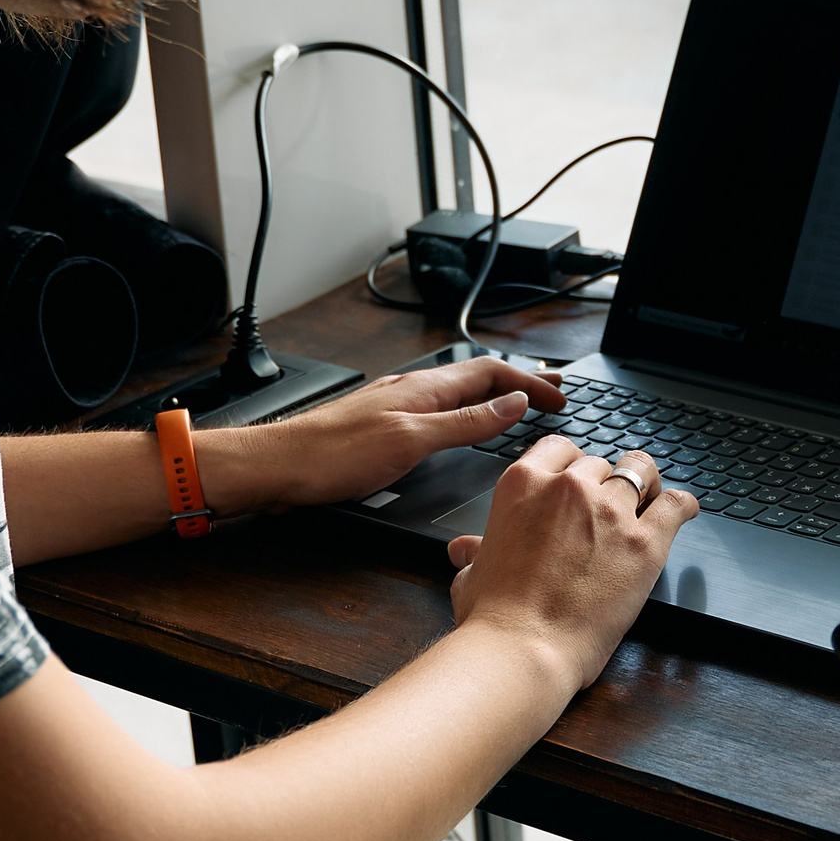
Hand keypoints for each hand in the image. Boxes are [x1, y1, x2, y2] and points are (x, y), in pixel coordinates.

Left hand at [237, 358, 564, 510]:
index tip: (560, 397)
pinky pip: (440, 411)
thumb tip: (512, 403)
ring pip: (459, 394)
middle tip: (553, 390)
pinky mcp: (383, 426)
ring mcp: (397, 406)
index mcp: (425, 389)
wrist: (278, 467)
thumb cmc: (335, 455)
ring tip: (520, 404)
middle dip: (519, 383)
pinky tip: (464, 427)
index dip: (531, 383)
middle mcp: (413, 390)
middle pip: (479, 378)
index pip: (492, 373)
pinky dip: (467, 414)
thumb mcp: (413, 440)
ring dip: (495, 397)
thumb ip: (466, 422)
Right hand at [444, 437, 694, 691]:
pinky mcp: (644, 542)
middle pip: (600, 463)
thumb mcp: (473, 575)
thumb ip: (476, 552)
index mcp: (523, 484)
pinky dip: (682, 505)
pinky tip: (684, 510)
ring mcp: (609, 511)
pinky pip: (676, 505)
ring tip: (649, 500)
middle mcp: (569, 488)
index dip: (573, 466)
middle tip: (609, 508)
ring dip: (645, 486)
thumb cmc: (495, 617)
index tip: (580, 482)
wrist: (525, 648)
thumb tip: (466, 550)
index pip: (560, 449)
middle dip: (605, 483)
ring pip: (639, 472)